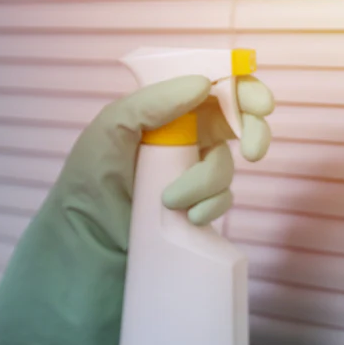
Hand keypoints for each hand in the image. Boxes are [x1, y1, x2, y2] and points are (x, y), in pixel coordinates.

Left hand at [0, 75, 273, 344]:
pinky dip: (212, 207)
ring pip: (228, 165)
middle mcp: (180, 141)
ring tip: (172, 202)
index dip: (242, 89)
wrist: (85, 260)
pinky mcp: (200, 212)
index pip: (210, 87)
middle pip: (236, 121)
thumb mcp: (108, 134)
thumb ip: (153, 103)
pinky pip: (225, 200)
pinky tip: (188, 219)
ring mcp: (192, 178)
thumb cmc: (86, 191)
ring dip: (209, 181)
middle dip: (252, 131)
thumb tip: (204, 84)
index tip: (259, 104)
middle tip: (251, 151)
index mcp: (159, 114)